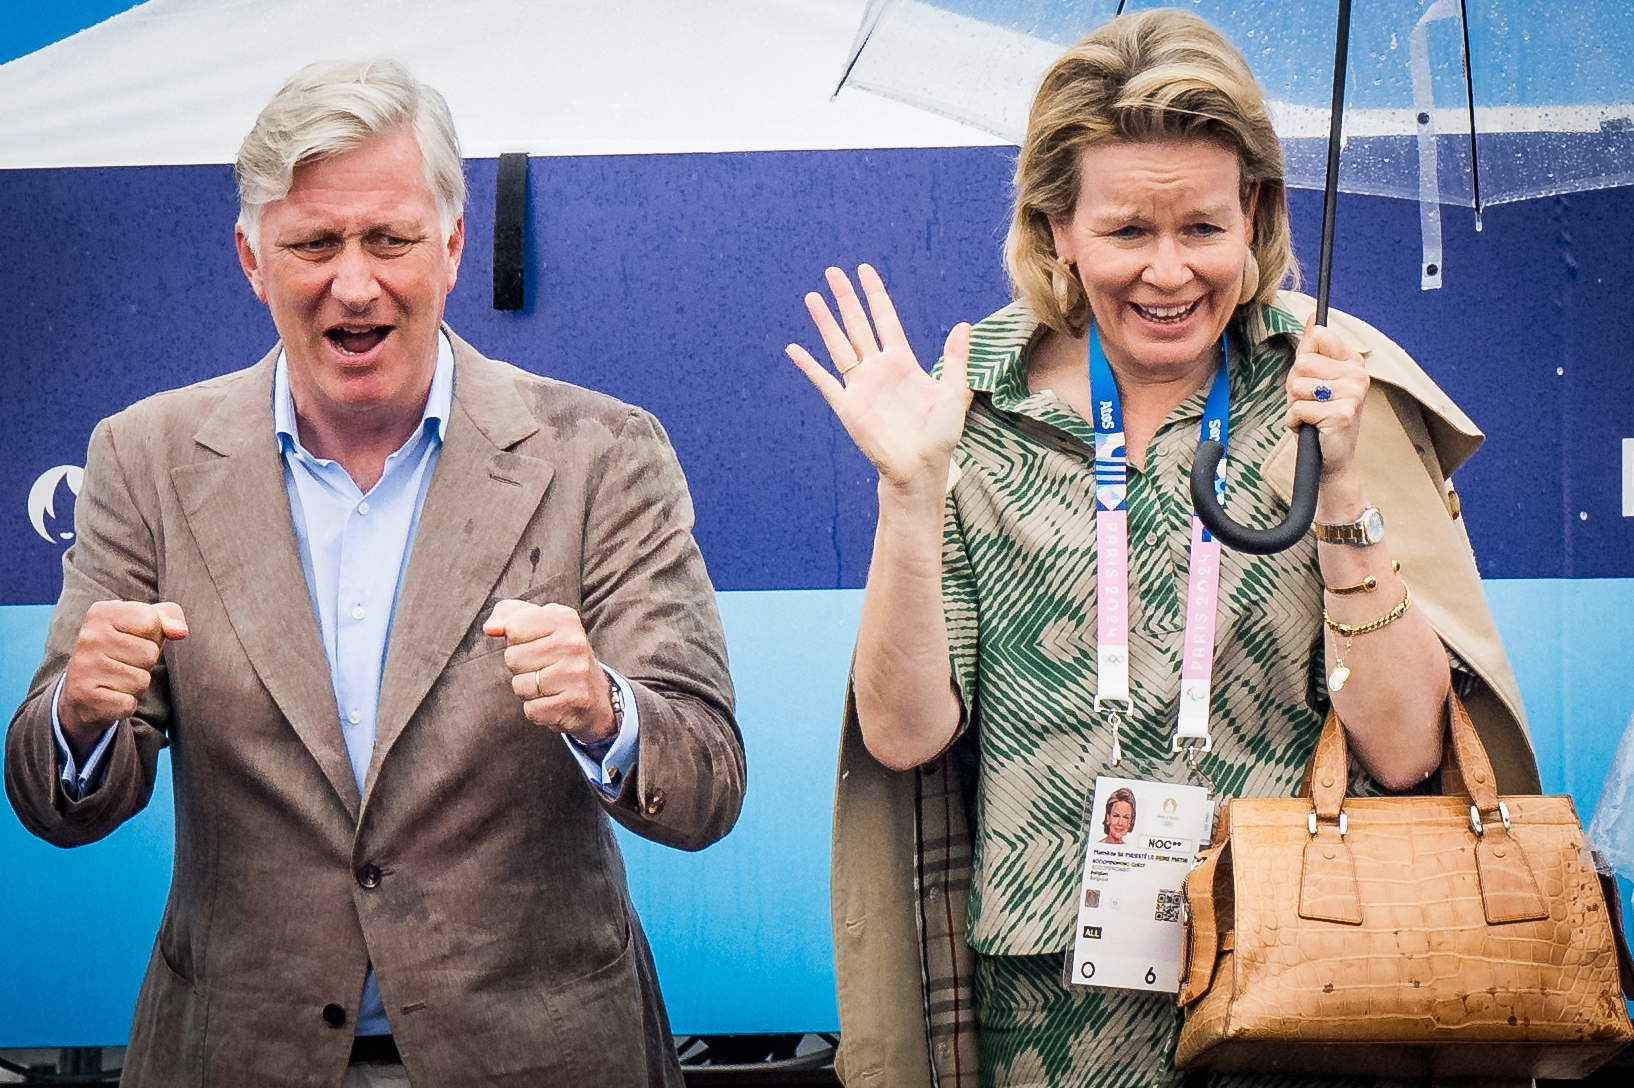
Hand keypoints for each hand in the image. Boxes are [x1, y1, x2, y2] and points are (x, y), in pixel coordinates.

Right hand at [59, 601, 188, 743]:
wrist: (84, 691)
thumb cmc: (123, 650)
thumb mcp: (147, 624)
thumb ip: (170, 616)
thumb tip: (180, 632)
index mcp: (102, 612)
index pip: (153, 621)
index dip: (152, 635)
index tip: (133, 639)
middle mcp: (88, 637)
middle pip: (150, 653)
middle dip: (145, 662)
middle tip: (124, 663)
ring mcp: (83, 668)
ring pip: (142, 680)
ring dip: (137, 684)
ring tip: (117, 679)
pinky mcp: (84, 697)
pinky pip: (129, 704)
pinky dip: (125, 704)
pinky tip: (109, 696)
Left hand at [483, 600, 616, 745]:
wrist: (595, 693)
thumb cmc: (555, 653)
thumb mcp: (536, 623)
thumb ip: (507, 615)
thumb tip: (490, 629)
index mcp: (564, 617)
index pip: (513, 628)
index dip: (517, 640)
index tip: (536, 644)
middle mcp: (574, 642)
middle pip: (513, 658)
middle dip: (520, 667)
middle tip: (543, 667)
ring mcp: (576, 673)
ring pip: (519, 686)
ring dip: (527, 690)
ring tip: (548, 684)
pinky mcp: (574, 702)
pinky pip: (531, 709)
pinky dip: (537, 709)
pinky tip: (554, 701)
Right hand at [785, 264, 972, 493]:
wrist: (920, 468)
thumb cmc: (939, 436)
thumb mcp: (953, 393)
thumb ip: (954, 359)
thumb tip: (963, 325)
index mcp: (902, 362)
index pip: (885, 319)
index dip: (875, 295)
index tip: (864, 270)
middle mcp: (878, 369)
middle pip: (857, 325)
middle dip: (845, 298)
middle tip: (832, 271)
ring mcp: (861, 386)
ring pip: (838, 346)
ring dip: (825, 322)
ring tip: (812, 297)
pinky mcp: (848, 406)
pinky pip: (824, 381)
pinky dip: (809, 366)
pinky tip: (793, 349)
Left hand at [1286, 313, 1368, 486]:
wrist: (1331, 458)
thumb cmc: (1320, 416)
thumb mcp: (1314, 377)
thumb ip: (1312, 347)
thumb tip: (1312, 317)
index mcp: (1352, 361)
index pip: (1318, 336)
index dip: (1303, 359)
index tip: (1312, 377)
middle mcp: (1357, 374)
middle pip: (1303, 361)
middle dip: (1296, 385)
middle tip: (1310, 401)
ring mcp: (1352, 394)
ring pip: (1298, 385)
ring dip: (1296, 403)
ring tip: (1311, 415)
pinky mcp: (1341, 413)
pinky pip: (1298, 408)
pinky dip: (1295, 421)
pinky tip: (1311, 427)